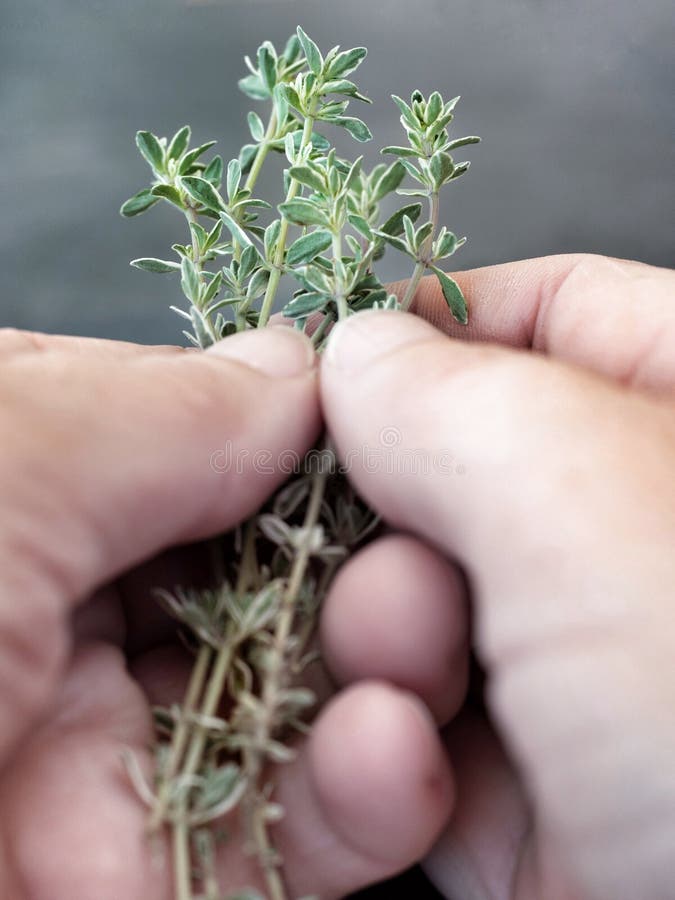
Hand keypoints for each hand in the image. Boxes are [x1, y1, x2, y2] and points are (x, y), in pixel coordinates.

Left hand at [0, 327, 451, 898]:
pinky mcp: (130, 873)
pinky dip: (356, 796)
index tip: (391, 439)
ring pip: (290, 692)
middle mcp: (43, 605)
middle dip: (356, 559)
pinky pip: (281, 829)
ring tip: (420, 650)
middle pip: (258, 563)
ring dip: (379, 675)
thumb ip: (158, 407)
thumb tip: (298, 363)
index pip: (193, 430)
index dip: (300, 432)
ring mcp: (87, 747)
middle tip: (424, 562)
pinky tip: (393, 759)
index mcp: (5, 474)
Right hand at [320, 254, 674, 899]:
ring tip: (396, 684)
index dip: (429, 329)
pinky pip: (421, 739)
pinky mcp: (552, 804)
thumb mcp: (587, 503)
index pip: (554, 314)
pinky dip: (382, 751)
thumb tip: (353, 353)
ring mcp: (599, 680)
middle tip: (381, 566)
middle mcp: (644, 548)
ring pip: (422, 611)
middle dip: (388, 518)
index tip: (328, 371)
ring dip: (376, 643)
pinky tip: (393, 763)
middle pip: (459, 473)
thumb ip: (448, 400)